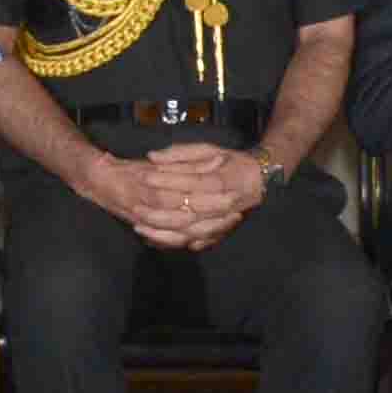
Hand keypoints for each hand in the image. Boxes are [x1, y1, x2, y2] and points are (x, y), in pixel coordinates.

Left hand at [126, 141, 263, 242]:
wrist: (257, 180)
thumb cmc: (229, 162)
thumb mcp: (208, 149)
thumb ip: (180, 153)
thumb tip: (151, 157)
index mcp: (221, 181)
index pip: (191, 182)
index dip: (167, 180)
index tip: (144, 176)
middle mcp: (223, 206)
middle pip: (188, 214)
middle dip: (159, 213)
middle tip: (135, 207)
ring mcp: (221, 223)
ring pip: (189, 233)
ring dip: (163, 233)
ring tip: (139, 226)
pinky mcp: (218, 234)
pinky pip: (193, 243)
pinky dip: (173, 243)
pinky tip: (153, 240)